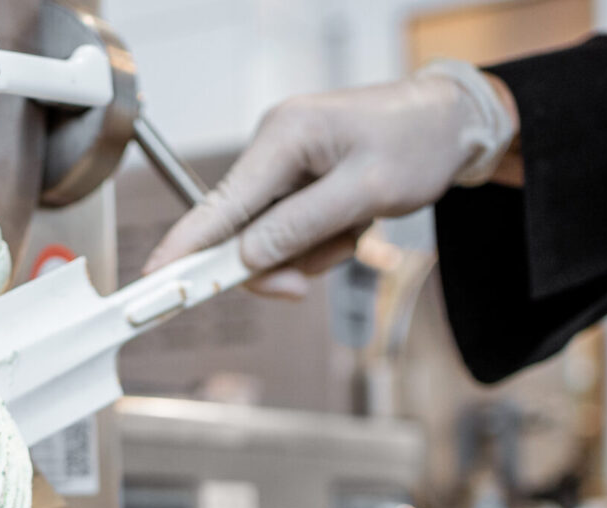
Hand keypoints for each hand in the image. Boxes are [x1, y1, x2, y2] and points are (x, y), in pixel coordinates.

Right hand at [144, 66, 519, 296]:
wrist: (451, 124)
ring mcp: (285, 166)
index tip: (156, 278)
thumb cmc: (416, 143)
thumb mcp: (365, 193)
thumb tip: (249, 257)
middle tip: (302, 285)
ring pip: (270, 239)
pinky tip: (350, 224)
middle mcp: (275, 147)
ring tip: (353, 230)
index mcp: (284, 137)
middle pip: (242, 231)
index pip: (221, 203)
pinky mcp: (298, 182)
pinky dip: (320, 241)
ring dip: (309, 252)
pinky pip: (291, 231)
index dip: (186, 246)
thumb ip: (301, 226)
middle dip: (276, 263)